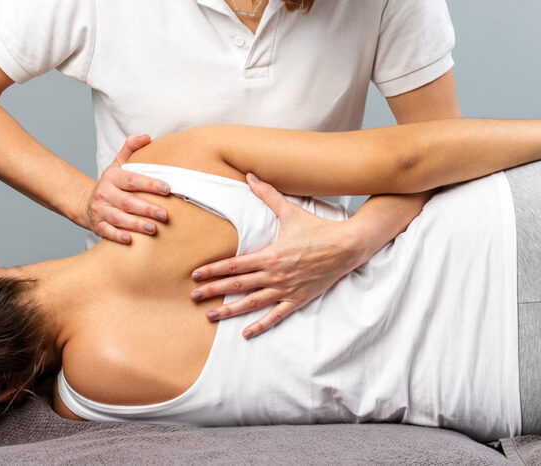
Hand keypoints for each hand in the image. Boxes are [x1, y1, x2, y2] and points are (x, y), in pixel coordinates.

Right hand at [79, 134, 171, 243]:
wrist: (86, 202)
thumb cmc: (112, 183)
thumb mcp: (118, 163)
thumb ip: (131, 148)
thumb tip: (147, 136)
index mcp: (112, 177)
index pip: (132, 179)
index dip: (150, 184)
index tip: (168, 189)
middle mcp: (104, 193)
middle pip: (127, 201)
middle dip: (146, 208)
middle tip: (165, 214)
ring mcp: (100, 210)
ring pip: (118, 218)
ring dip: (136, 224)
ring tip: (153, 229)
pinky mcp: (97, 225)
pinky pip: (106, 232)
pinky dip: (117, 236)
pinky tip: (129, 240)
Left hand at [190, 174, 367, 338]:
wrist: (346, 247)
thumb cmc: (318, 229)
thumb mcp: (290, 211)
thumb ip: (268, 195)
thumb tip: (250, 176)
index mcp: (270, 255)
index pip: (234, 265)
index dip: (213, 270)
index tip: (196, 275)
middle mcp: (275, 275)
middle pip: (237, 285)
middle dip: (213, 291)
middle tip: (193, 296)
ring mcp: (286, 290)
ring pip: (252, 303)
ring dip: (229, 310)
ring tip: (210, 316)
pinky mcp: (298, 300)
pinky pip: (275, 316)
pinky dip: (260, 325)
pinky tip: (246, 333)